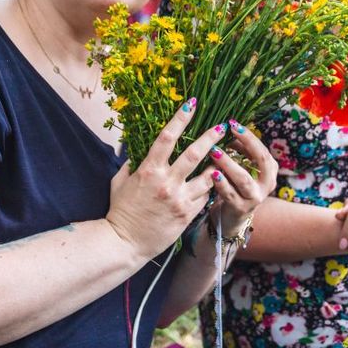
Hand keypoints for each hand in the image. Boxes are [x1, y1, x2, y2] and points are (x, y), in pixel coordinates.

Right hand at [106, 101, 227, 260]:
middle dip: (210, 137)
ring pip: (207, 176)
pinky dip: (210, 187)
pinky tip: (216, 180)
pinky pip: (205, 196)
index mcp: (148, 170)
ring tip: (228, 154)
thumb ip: (131, 164)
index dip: (180, 118)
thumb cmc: (120, 211)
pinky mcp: (187, 215)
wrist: (125, 243)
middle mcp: (166, 182)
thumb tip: (138, 149)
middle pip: (194, 153)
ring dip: (218, 163)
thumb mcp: (120, 182)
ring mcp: (179, 199)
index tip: (191, 104)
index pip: (167, 137)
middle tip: (222, 126)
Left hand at [204, 120, 277, 237]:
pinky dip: (221, 182)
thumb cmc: (235, 185)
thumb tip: (225, 129)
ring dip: (228, 163)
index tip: (233, 124)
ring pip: (244, 178)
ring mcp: (255, 197)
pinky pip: (230, 194)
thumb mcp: (241, 166)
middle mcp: (267, 183)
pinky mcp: (241, 208)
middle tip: (227, 132)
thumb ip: (238, 150)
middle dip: (245, 143)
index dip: (249, 136)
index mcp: (270, 170)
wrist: (232, 217)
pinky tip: (212, 173)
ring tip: (214, 152)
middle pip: (261, 160)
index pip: (263, 149)